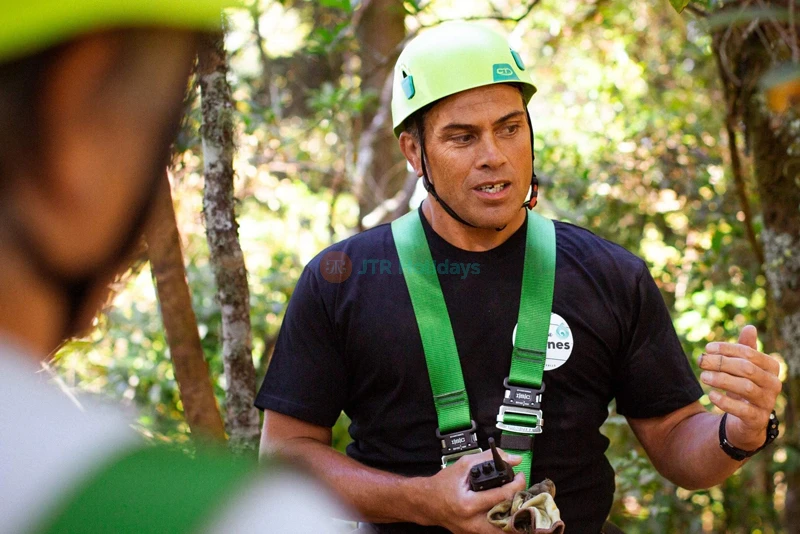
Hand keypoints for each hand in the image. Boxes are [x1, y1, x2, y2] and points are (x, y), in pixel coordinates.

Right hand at [417, 447, 526, 533]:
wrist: (427, 502)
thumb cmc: (443, 484)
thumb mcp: (463, 465)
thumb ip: (488, 458)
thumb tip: (513, 459)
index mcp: (468, 504)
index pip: (502, 495)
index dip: (517, 484)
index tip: (521, 476)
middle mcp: (472, 522)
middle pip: (508, 520)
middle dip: (521, 507)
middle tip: (524, 495)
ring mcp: (473, 532)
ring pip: (503, 531)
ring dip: (513, 518)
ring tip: (518, 505)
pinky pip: (494, 532)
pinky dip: (503, 523)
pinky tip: (506, 512)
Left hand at [698, 325, 781, 450]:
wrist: (746, 420)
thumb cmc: (744, 386)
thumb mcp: (744, 367)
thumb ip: (746, 349)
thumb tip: (750, 327)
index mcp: (771, 367)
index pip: (749, 353)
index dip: (727, 349)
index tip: (707, 348)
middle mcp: (773, 384)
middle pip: (746, 368)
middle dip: (721, 363)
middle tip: (701, 361)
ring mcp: (767, 403)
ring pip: (745, 387)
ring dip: (721, 379)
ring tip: (703, 376)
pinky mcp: (757, 419)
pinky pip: (742, 409)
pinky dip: (725, 402)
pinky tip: (710, 395)